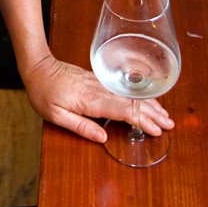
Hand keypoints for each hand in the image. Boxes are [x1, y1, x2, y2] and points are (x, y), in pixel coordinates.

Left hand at [22, 53, 174, 144]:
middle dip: (152, 113)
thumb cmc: (44, 93)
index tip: (156, 129)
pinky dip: (137, 97)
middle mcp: (98, 90)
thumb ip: (80, 127)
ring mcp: (99, 84)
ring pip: (129, 95)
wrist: (38, 67)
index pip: (122, 111)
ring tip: (165, 115)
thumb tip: (103, 138)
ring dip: (148, 104)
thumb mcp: (56, 115)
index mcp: (90, 100)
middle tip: (169, 125)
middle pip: (131, 102)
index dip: (141, 120)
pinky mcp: (98, 81)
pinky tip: (146, 101)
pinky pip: (122, 90)